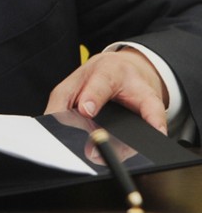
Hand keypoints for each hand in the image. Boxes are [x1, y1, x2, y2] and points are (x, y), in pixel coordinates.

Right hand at [44, 48, 168, 134]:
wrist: (117, 68)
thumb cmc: (129, 82)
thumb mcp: (148, 95)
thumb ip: (153, 115)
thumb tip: (158, 134)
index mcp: (106, 71)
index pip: (96, 85)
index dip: (90, 98)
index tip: (86, 110)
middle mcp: (81, 77)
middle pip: (65, 99)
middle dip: (67, 121)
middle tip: (78, 143)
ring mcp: (67, 87)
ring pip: (55, 109)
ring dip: (63, 128)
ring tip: (76, 145)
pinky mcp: (59, 97)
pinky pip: (53, 114)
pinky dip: (60, 128)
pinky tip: (70, 139)